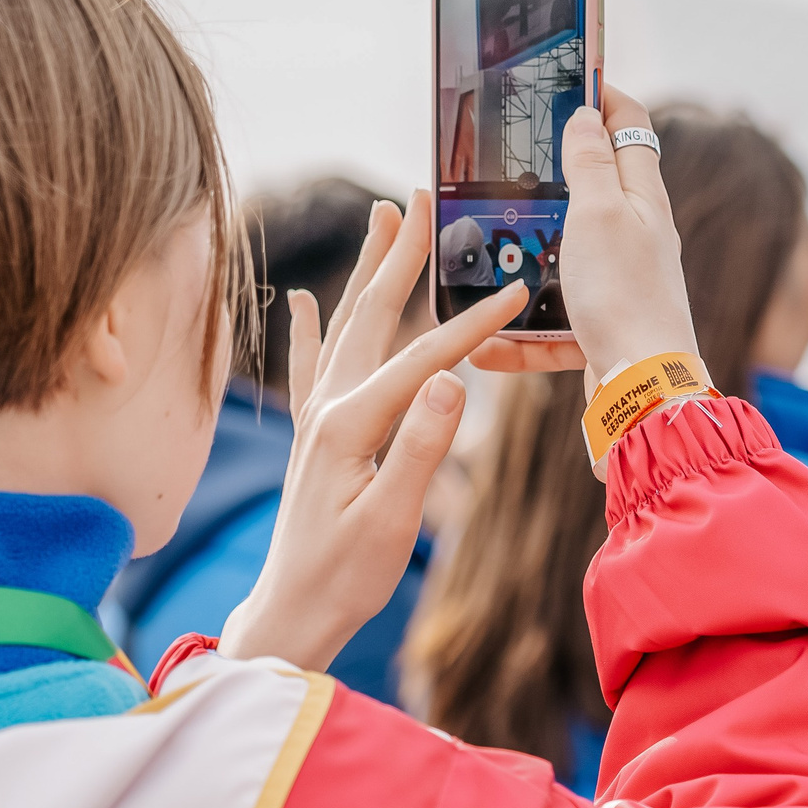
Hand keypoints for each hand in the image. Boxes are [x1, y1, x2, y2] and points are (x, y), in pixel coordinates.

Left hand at [219, 194, 526, 672]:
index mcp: (351, 423)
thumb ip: (421, 450)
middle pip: (373, 314)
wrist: (291, 613)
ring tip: (383, 217)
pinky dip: (309, 326)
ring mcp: (318, 417)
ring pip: (347, 324)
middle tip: (422, 195)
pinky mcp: (315, 435)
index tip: (517, 290)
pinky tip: (301, 299)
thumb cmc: (345, 576)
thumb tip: (453, 382)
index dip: (474, 324)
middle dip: (401, 253)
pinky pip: (312, 363)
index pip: (424, 359)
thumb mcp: (392, 519)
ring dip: (368, 269)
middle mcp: (329, 407)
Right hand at [467, 85, 700, 393]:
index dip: (601, 96)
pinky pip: (552, 324)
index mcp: (641, 198)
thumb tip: (587, 112)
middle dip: (548, 178)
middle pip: (592, 190)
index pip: (629, 125)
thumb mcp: (599, 214)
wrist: (643, 390)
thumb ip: (589, 163)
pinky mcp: (601, 328)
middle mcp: (636, 236)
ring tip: (481, 258)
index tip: (566, 79)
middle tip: (502, 169)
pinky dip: (519, 334)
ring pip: (563, 259)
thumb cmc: (626, 296)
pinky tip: (486, 346)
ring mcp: (619, 283)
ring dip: (523, 261)